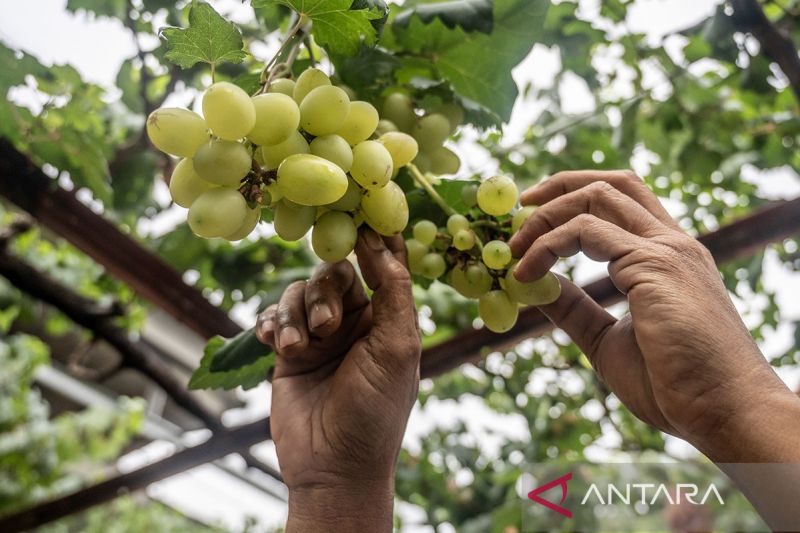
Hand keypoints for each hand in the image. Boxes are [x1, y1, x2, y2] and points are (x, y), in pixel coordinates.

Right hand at [257, 229, 419, 530]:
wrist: (334, 465)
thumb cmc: (376, 409)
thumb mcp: (398, 346)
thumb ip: (393, 291)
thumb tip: (380, 241)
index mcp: (389, 318)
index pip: (384, 265)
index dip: (374, 240)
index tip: (359, 218)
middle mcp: (355, 321)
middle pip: (334, 273)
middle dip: (324, 294)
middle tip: (326, 329)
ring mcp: (319, 335)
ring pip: (299, 292)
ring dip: (295, 315)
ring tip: (296, 348)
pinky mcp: (288, 352)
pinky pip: (273, 316)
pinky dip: (271, 323)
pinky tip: (273, 342)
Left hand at [509, 170, 799, 461]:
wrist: (722, 411)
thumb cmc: (673, 384)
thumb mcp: (607, 340)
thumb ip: (576, 310)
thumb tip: (539, 287)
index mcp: (668, 257)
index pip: (623, 201)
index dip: (574, 198)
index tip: (532, 219)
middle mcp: (671, 243)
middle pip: (612, 184)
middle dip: (557, 188)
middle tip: (518, 210)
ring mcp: (666, 249)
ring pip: (597, 196)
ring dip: (546, 216)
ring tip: (513, 250)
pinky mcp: (655, 264)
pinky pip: (587, 231)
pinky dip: (548, 245)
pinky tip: (527, 274)